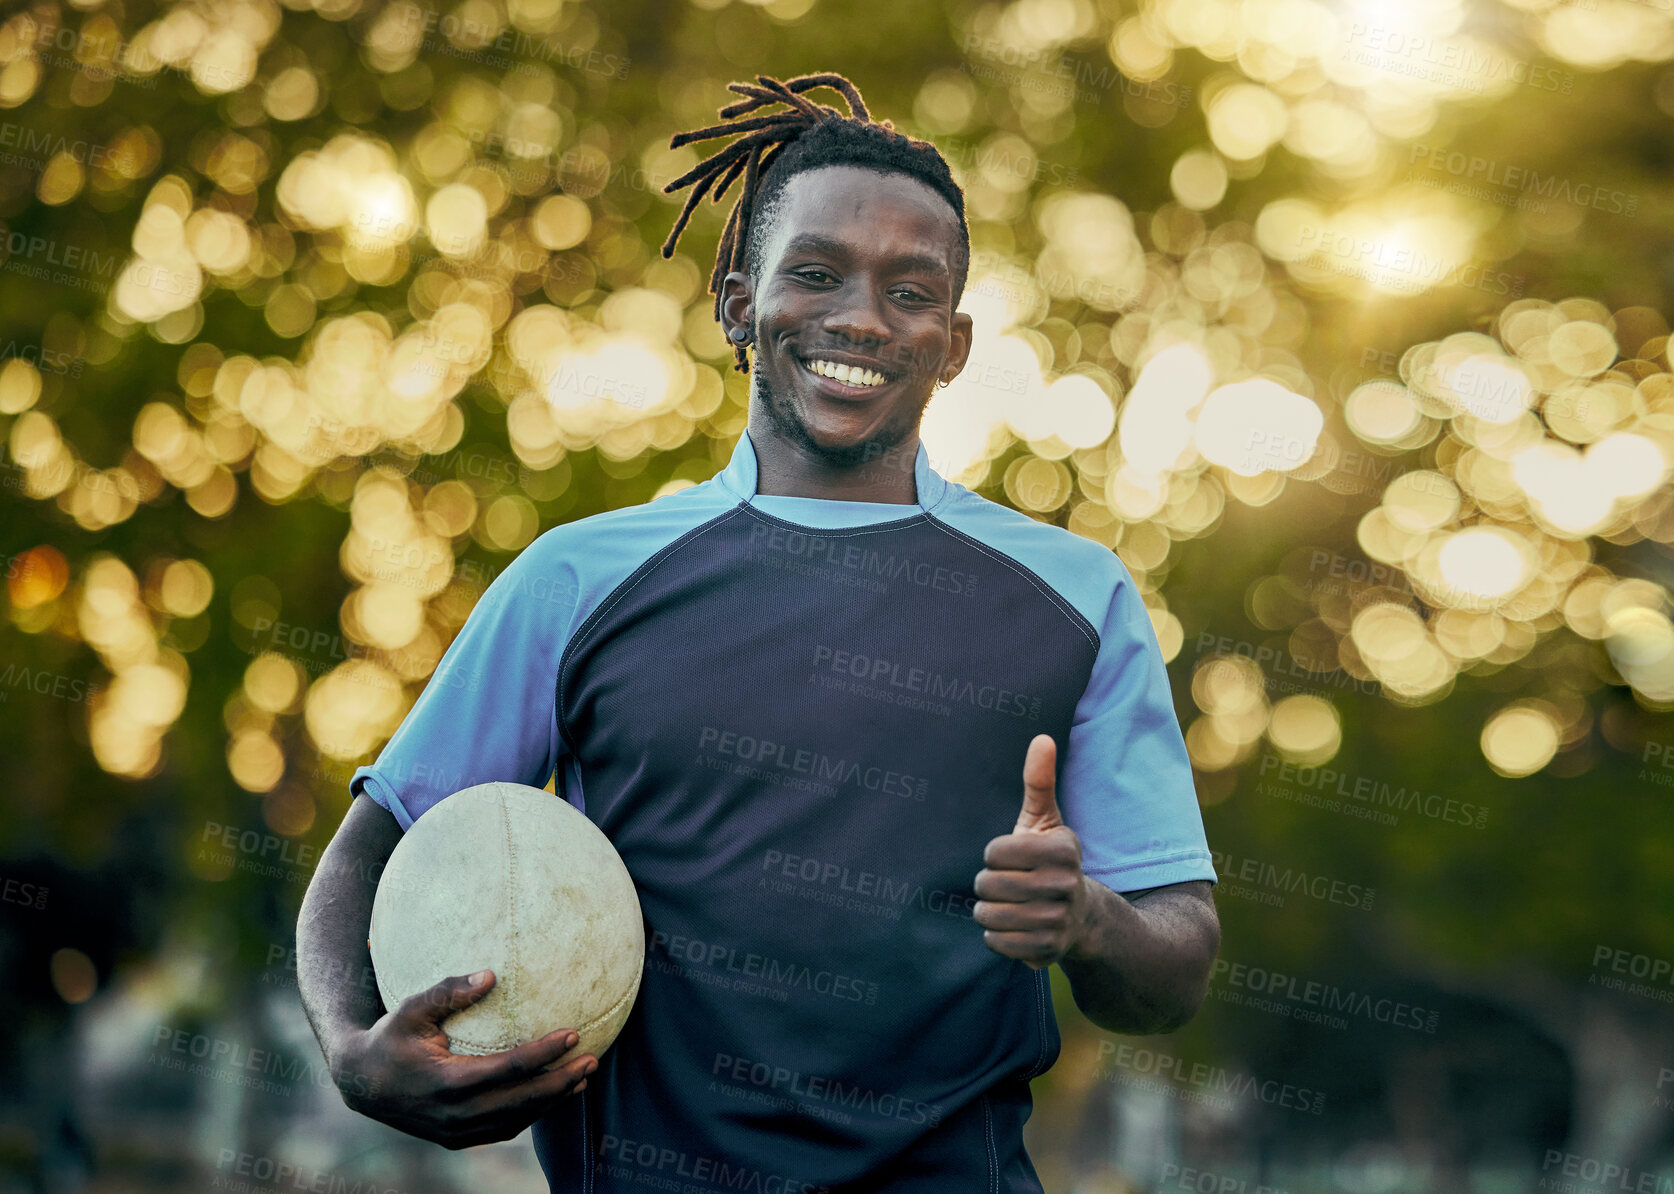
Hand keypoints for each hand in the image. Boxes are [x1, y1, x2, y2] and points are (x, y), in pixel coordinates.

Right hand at [329, 970, 595, 1149]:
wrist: (361, 1084)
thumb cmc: (390, 1037)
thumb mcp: (411, 1008)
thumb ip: (449, 991)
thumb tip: (491, 975)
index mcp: (447, 1083)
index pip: (509, 1069)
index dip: (544, 1054)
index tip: (573, 1034)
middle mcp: (454, 1115)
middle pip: (522, 1102)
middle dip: (561, 1083)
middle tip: (592, 1060)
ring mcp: (456, 1132)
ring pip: (516, 1121)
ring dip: (553, 1102)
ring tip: (582, 1077)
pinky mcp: (457, 1139)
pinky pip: (503, 1130)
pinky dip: (532, 1114)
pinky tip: (553, 1094)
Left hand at [973, 734, 1089, 969]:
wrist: (1081, 915)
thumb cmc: (1049, 859)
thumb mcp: (1045, 820)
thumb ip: (1039, 781)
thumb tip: (1041, 738)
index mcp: (1064, 850)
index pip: (995, 851)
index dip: (995, 854)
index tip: (1010, 856)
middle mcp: (1066, 886)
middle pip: (989, 884)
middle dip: (987, 883)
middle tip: (1003, 883)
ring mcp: (1059, 921)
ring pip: (989, 916)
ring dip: (988, 911)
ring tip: (1005, 904)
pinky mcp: (1049, 951)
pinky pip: (997, 943)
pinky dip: (996, 936)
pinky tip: (1011, 927)